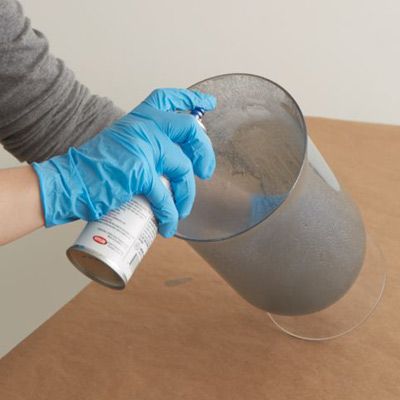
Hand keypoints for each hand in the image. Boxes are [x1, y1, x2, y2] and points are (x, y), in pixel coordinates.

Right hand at [32, 88, 216, 236]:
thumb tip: (170, 165)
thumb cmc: (94, 170)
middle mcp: (144, 127)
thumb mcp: (123, 145)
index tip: (208, 105)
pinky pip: (166, 195)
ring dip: (187, 194)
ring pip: (183, 167)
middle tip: (205, 171)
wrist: (69, 182)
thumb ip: (145, 146)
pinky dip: (170, 214)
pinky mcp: (140, 171)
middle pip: (189, 129)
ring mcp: (143, 147)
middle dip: (204, 152)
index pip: (169, 99)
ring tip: (182, 210)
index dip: (191, 100)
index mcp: (139, 119)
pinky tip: (168, 225)